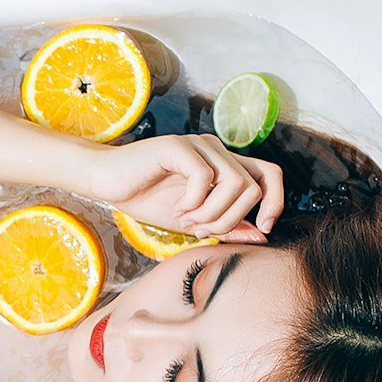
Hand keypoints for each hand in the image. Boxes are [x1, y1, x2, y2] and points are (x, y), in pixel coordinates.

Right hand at [84, 134, 284, 241]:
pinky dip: (194, 202)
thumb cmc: (146, 198)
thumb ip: (226, 225)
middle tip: (201, 230)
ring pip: (235, 183)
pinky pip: (204, 177)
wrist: (106, 182)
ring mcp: (198, 145)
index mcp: (224, 165)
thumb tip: (260, 236)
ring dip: (213, 213)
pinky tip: (177, 208)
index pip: (270, 175)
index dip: (275, 202)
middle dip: (231, 219)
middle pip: (253, 187)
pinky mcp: (177, 146)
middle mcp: (216, 150)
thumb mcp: (193, 221)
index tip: (261, 228)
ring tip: (188, 220)